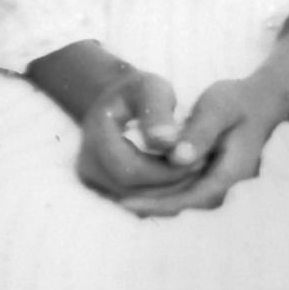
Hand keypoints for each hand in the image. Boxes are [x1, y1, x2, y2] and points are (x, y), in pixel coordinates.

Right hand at [67, 66, 190, 205]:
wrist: (118, 101)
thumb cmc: (138, 91)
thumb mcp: (151, 89)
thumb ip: (158, 112)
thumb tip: (168, 142)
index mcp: (94, 137)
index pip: (130, 170)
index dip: (166, 171)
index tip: (198, 161)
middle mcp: (86, 165)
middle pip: (132, 189)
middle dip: (170, 183)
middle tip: (201, 169)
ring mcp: (93, 180)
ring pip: (135, 201)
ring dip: (168, 191)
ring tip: (195, 171)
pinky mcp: (104, 190)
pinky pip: (136, 201)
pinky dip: (161, 193)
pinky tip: (182, 177)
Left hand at [102, 13, 288, 218]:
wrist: (264, 100)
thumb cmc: (239, 100)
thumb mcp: (218, 106)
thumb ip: (200, 132)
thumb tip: (178, 159)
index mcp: (232, 172)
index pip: (191, 198)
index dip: (158, 204)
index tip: (126, 202)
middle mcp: (230, 186)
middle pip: (185, 206)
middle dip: (150, 208)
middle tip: (112, 204)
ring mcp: (224, 185)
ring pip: (185, 202)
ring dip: (155, 203)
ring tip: (119, 200)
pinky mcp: (216, 180)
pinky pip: (187, 193)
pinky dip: (164, 193)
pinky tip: (140, 189)